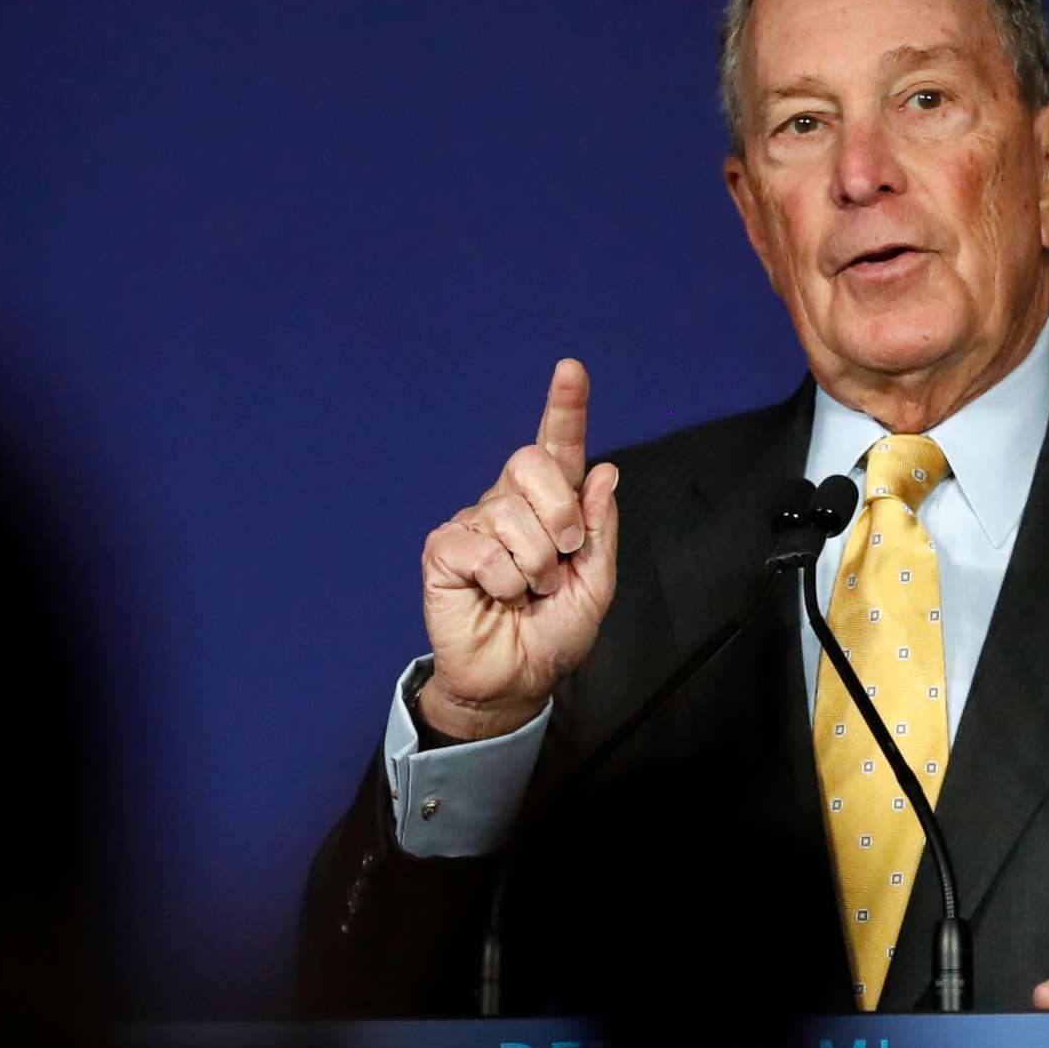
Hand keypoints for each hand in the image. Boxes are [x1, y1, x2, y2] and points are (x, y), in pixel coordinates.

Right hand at [417, 359, 620, 739]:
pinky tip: (497, 596)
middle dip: (561, 516)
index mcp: (551, 504)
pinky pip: (483, 549)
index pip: (558, 446)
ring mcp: (473, 521)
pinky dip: (504, 581)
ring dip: (536, 566)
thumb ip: (601, 528)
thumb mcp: (596, 582)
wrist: (518, 677)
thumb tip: (603, 470)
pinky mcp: (444, 549)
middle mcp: (509, 502)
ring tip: (529, 591)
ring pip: (512, 516)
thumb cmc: (555, 629)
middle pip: (533, 464)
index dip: (564, 407)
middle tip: (563, 558)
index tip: (571, 370)